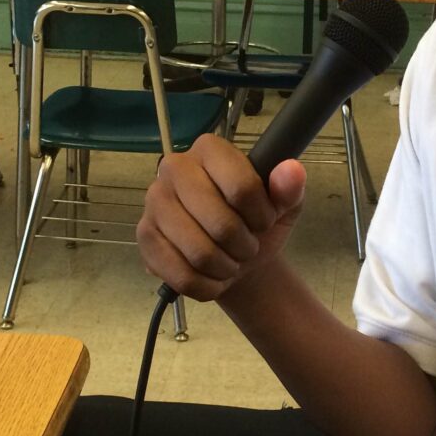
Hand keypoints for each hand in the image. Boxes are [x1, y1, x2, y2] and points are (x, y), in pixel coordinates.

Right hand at [137, 133, 305, 300]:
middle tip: (248, 246)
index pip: (242, 188)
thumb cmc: (257, 221)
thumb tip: (291, 169)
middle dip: (244, 246)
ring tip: (231, 259)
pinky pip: (181, 275)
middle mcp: (174, 167)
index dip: (261, 216)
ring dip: (226, 267)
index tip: (264, 221)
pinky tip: (212, 274)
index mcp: (210, 149)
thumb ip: (289, 188)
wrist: (237, 255)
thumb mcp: (284, 205)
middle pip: (221, 224)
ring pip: (200, 254)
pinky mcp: (144, 236)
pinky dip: (207, 285)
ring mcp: (154, 202)